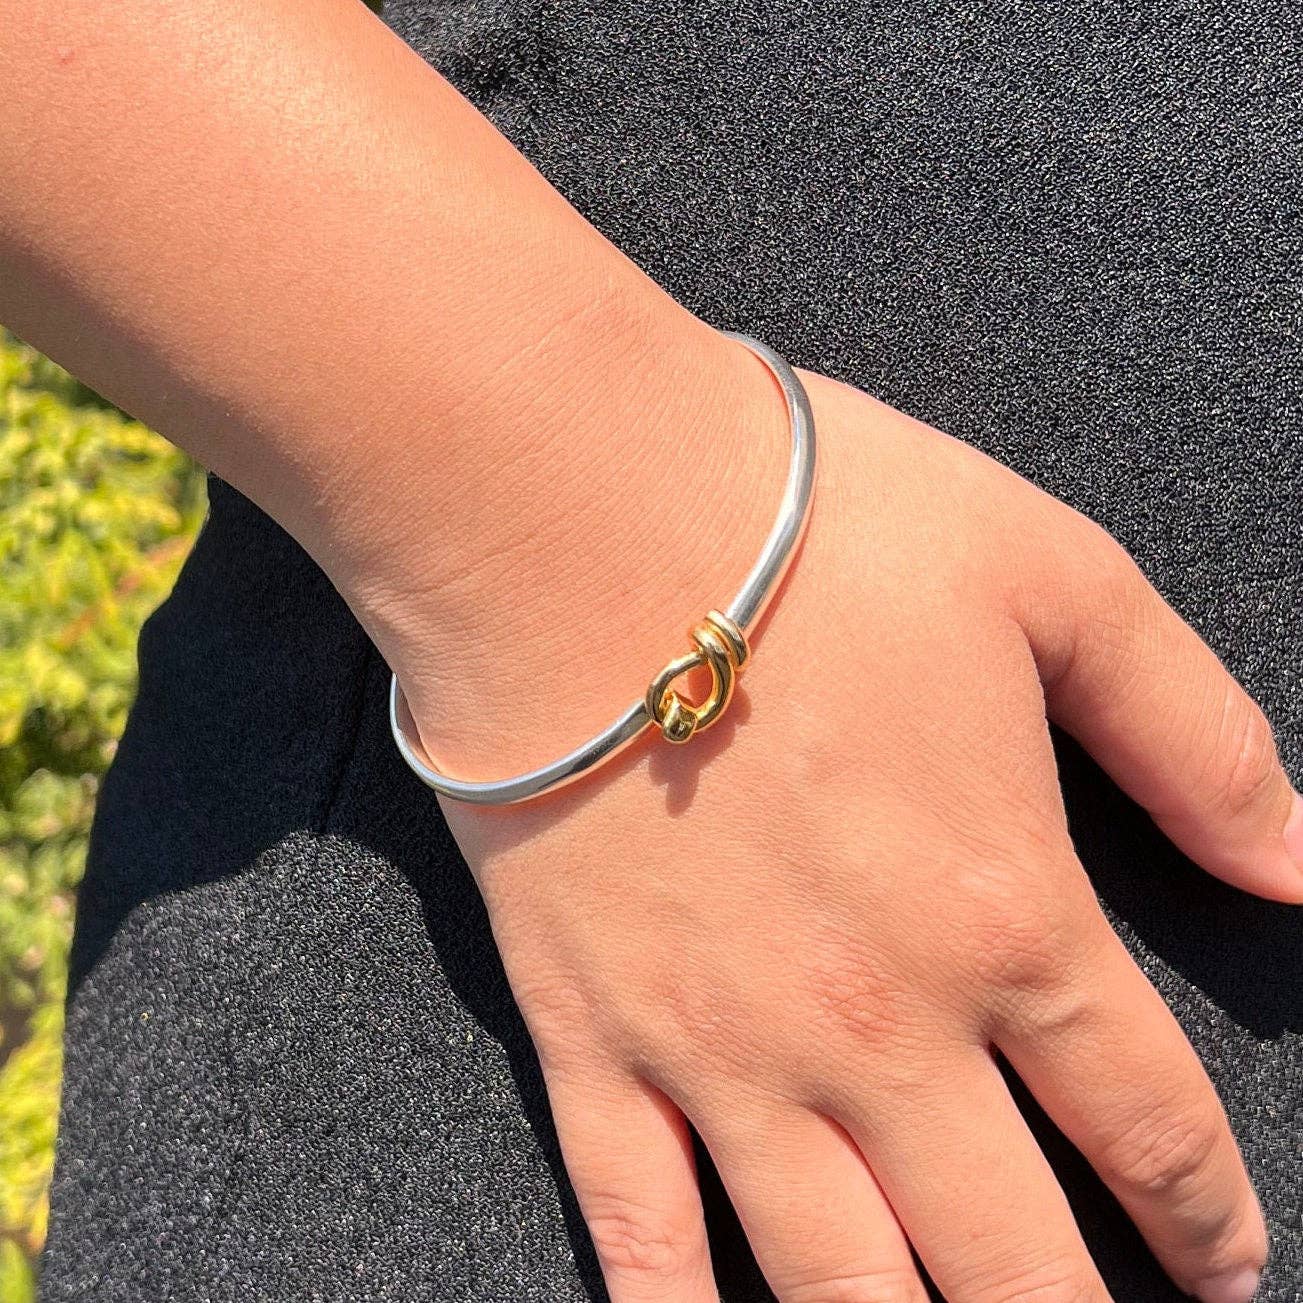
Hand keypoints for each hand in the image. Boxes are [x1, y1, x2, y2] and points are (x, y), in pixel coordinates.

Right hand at [430, 355, 1300, 1302]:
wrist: (578, 523)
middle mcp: (877, 1027)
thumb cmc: (815, 534)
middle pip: (1010, 1257)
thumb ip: (1193, 733)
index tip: (1225, 1267)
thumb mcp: (1052, 583)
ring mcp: (720, 1050)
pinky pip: (639, 1224)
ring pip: (838, 1286)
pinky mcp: (590, 1034)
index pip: (1146, 1122)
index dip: (1206, 1216)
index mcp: (1005, 915)